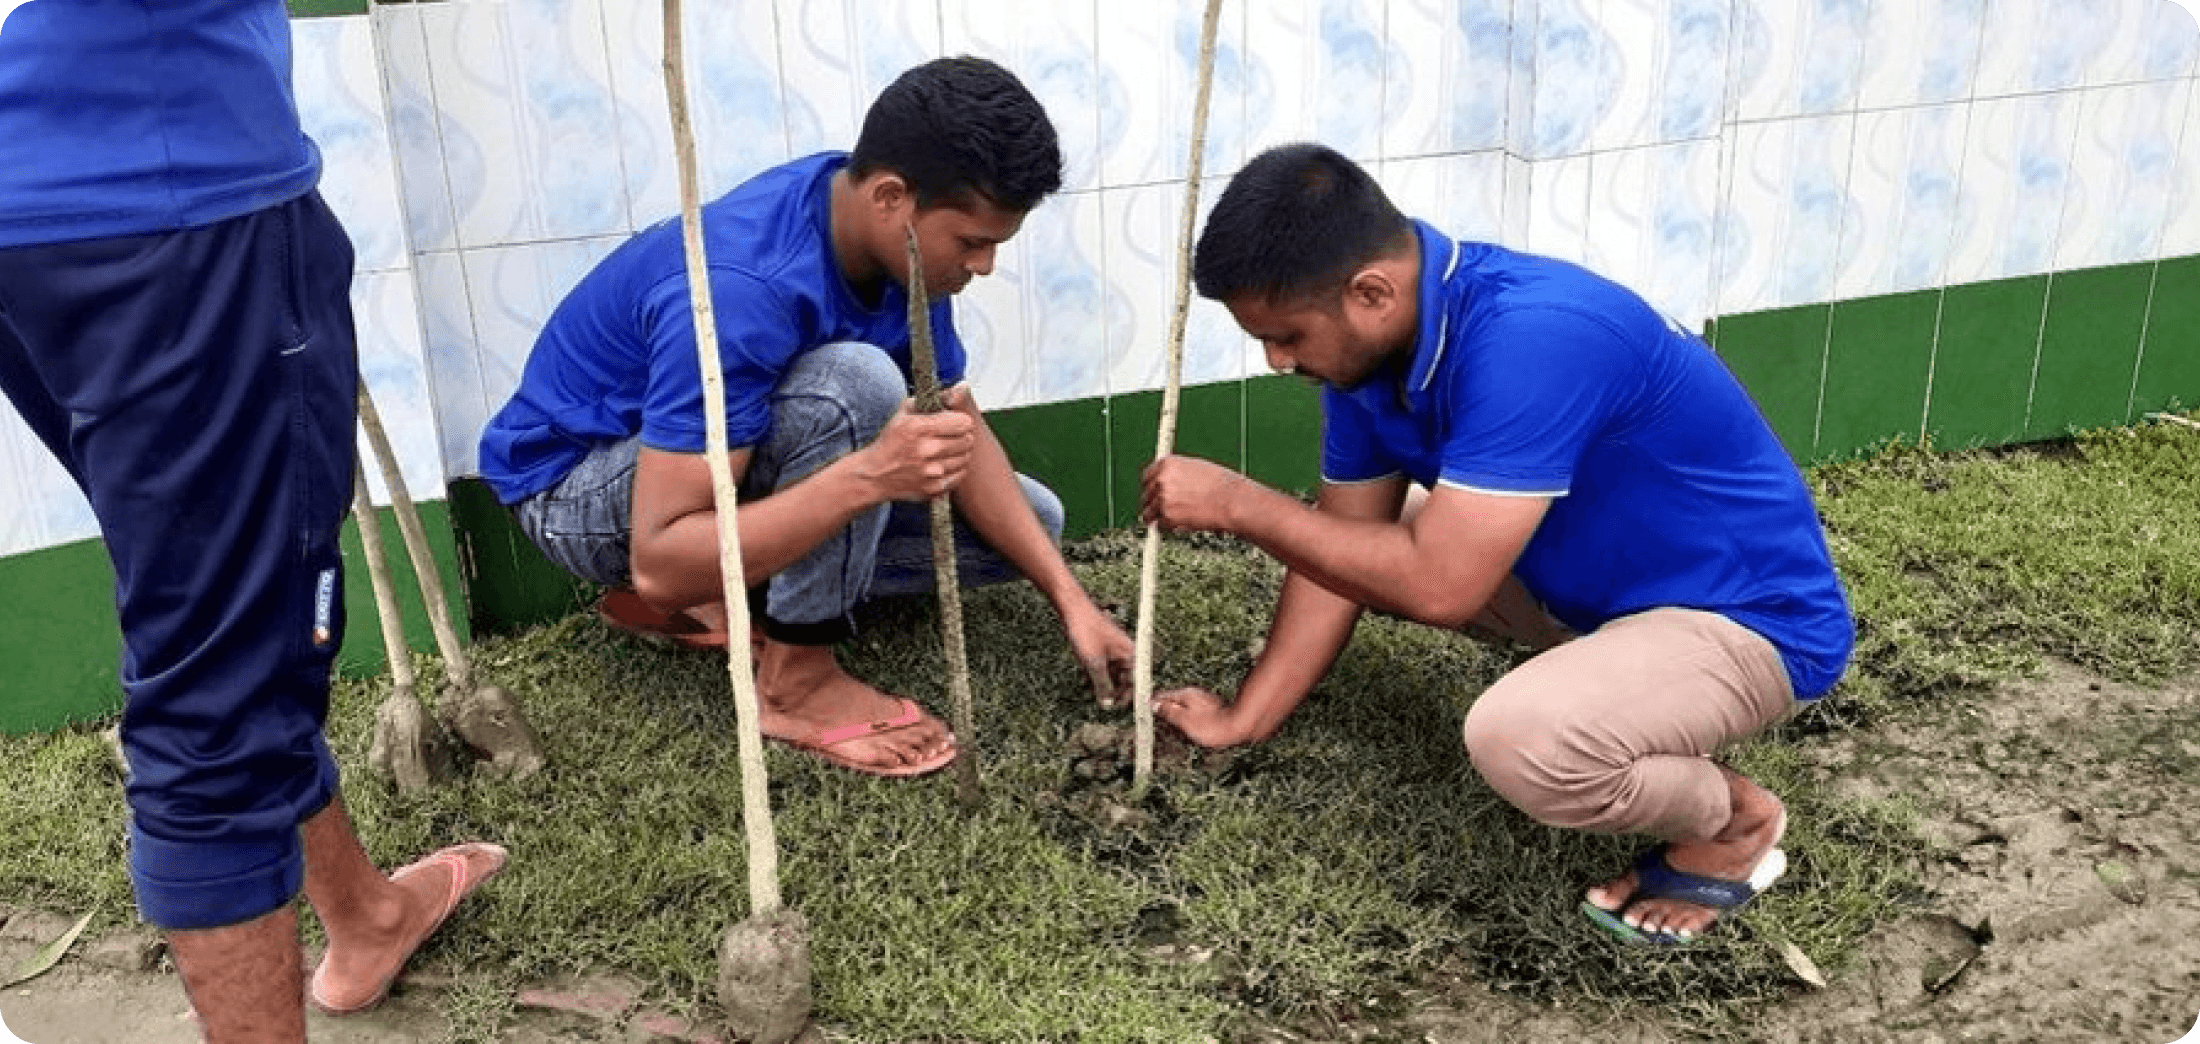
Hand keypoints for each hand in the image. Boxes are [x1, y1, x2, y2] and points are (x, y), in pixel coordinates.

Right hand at [861, 401, 975, 501]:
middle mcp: (927, 450)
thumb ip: (929, 400)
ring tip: (945, 450)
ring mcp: (932, 472)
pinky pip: (960, 475)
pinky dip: (955, 469)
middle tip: (951, 436)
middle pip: (968, 440)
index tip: (953, 422)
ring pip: (966, 457)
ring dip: (959, 453)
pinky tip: (942, 464)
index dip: (960, 420)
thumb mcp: (903, 414)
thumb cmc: (891, 442)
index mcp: (919, 428)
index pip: (963, 422)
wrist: (874, 476)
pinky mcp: (934, 488)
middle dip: (962, 436)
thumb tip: (959, 388)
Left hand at [1063, 601, 1133, 707]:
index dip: (1126, 696)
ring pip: (1110, 673)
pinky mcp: (1101, 647)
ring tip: (1090, 694)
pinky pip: (1101, 665)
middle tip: (1102, 704)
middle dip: (1111, 691)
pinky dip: (1094, 674)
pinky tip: (1084, 682)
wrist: (1073, 609)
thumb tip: (1107, 703)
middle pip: (1123, 678)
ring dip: (1100, 684)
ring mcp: (1112, 649)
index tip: (1117, 707)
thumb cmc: (1087, 632)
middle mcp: (1125, 652)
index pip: (1135, 681)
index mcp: (1131, 654)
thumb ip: (1102, 685)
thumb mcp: (1094, 664)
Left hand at [1140, 455, 1248, 533]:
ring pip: (1148, 513)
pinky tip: (1182, 523)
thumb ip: (1176, 474)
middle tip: (1166, 510)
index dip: (1151, 487)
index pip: (1147, 476)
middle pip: (1145, 495)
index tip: (1154, 495)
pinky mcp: (1167, 517)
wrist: (1232, 501)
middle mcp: (1161, 479)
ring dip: (1158, 517)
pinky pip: (1159, 526)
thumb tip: (1165, 482)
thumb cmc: (1221, 485)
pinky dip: (1168, 528)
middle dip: (1153, 504)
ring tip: (1176, 518)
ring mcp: (1162, 499)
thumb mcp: (1195, 468)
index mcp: (1168, 464)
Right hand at [1153, 687, 1248, 747]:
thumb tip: (1155, 705)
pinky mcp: (1211, 708)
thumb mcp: (1185, 720)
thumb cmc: (1212, 726)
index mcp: (1185, 695)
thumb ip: (1169, 711)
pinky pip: (1191, 708)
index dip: (1152, 700)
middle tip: (1150, 709)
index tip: (1143, 704)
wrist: (1238, 726)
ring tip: (1164, 714)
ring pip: (1182, 702)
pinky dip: (1183, 712)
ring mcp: (1203, 700)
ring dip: (1173, 707)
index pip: (1163, 695)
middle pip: (1173, 697)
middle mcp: (1194, 694)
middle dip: (1162, 703)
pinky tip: (1183, 719)